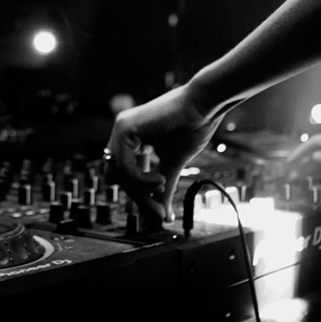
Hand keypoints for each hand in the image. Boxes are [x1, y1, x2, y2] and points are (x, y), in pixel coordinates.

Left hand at [104, 86, 225, 227]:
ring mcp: (121, 128)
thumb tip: (162, 215)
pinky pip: (123, 165)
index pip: (125, 175)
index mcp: (132, 140)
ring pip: (117, 173)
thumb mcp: (172, 164)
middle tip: (158, 209)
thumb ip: (162, 187)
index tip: (159, 212)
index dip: (140, 196)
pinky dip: (140, 178)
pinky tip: (159, 178)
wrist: (204, 106)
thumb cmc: (193, 126)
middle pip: (116, 176)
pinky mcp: (125, 128)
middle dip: (138, 195)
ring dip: (140, 188)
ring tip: (162, 183)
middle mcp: (123, 133)